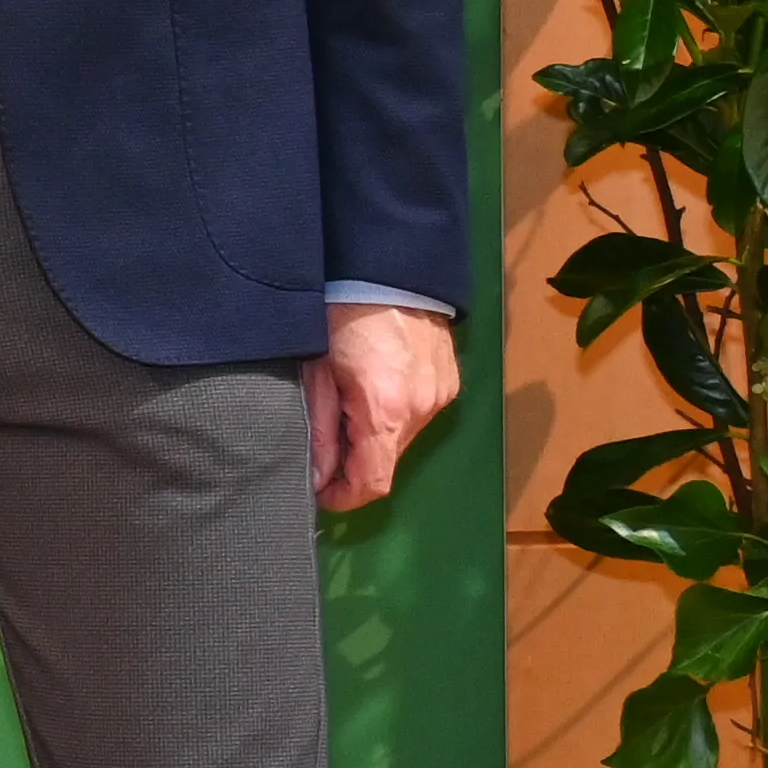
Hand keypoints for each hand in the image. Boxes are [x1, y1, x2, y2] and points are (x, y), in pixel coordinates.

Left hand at [307, 302, 461, 511]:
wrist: (387, 269)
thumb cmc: (340, 316)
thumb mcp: (316, 374)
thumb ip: (319, 431)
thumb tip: (317, 476)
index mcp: (386, 411)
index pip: (374, 482)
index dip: (345, 498)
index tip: (321, 496)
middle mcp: (423, 409)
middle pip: (388, 460)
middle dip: (354, 462)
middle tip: (324, 441)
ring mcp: (442, 394)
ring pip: (404, 438)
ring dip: (374, 436)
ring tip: (345, 405)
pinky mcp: (450, 381)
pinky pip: (419, 414)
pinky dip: (394, 415)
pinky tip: (372, 388)